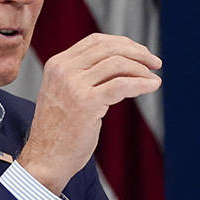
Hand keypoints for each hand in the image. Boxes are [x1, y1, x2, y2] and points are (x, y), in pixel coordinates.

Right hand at [18, 33, 160, 193]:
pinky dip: (142, 83)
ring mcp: (73, 85)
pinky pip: (122, 85)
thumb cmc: (58, 131)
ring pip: (117, 64)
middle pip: (109, 48)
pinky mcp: (86, 103)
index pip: (96, 41)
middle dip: (137, 53)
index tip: (140, 53)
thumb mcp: (65, 94)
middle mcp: (63, 70)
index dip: (123, 43)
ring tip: (154, 78)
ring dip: (142, 69)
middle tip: (155, 63)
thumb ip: (83, 77)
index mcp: (57, 64)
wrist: (45, 159)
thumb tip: (121, 64)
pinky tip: (152, 86)